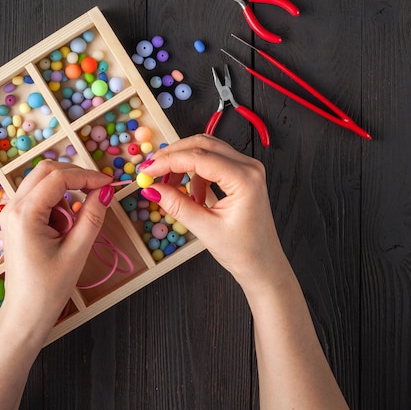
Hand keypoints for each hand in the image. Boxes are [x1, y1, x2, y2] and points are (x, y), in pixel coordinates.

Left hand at [0, 161, 112, 325]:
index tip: (109, 184)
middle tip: (99, 192)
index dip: (87, 176)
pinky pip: (39, 197)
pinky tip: (63, 229)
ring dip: (65, 193)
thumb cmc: (49, 287)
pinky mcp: (16, 220)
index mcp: (25, 214)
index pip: (59, 177)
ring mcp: (12, 212)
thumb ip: (93, 216)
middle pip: (47, 171)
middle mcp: (13, 207)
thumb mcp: (77, 250)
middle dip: (75, 177)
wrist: (26, 313)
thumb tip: (105, 190)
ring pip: (43, 182)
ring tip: (74, 226)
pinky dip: (57, 204)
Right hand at [138, 134, 290, 292]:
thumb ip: (178, 205)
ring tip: (169, 187)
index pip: (199, 157)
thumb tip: (152, 188)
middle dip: (173, 155)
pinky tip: (191, 196)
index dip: (168, 161)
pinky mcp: (241, 175)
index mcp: (245, 179)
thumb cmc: (243, 251)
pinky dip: (194, 173)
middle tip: (151, 171)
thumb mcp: (205, 229)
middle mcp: (249, 167)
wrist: (263, 264)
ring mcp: (247, 169)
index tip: (147, 171)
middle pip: (203, 144)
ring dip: (183, 163)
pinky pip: (212, 162)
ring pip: (206, 150)